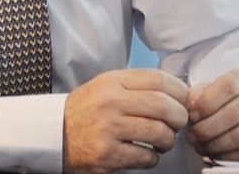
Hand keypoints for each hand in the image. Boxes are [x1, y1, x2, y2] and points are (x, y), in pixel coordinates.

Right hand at [62, 69, 188, 173]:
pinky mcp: (107, 155)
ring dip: (168, 140)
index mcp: (113, 82)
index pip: (159, 79)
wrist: (55, 134)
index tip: (184, 101)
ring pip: (159, 133)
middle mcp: (111, 102)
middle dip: (180, 117)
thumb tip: (176, 93)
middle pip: (164, 106)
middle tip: (178, 124)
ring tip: (163, 141)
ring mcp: (108, 129)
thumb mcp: (106, 86)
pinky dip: (153, 157)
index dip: (180, 91)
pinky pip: (146, 156)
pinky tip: (146, 153)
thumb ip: (137, 86)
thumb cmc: (86, 110)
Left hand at [184, 69, 238, 161]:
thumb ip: (199, 95)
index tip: (192, 115)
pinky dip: (230, 156)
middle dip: (208, 128)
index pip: (228, 85)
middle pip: (234, 113)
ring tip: (201, 146)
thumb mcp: (214, 89)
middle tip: (192, 136)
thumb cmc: (229, 100)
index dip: (207, 101)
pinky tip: (216, 154)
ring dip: (216, 144)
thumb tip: (189, 106)